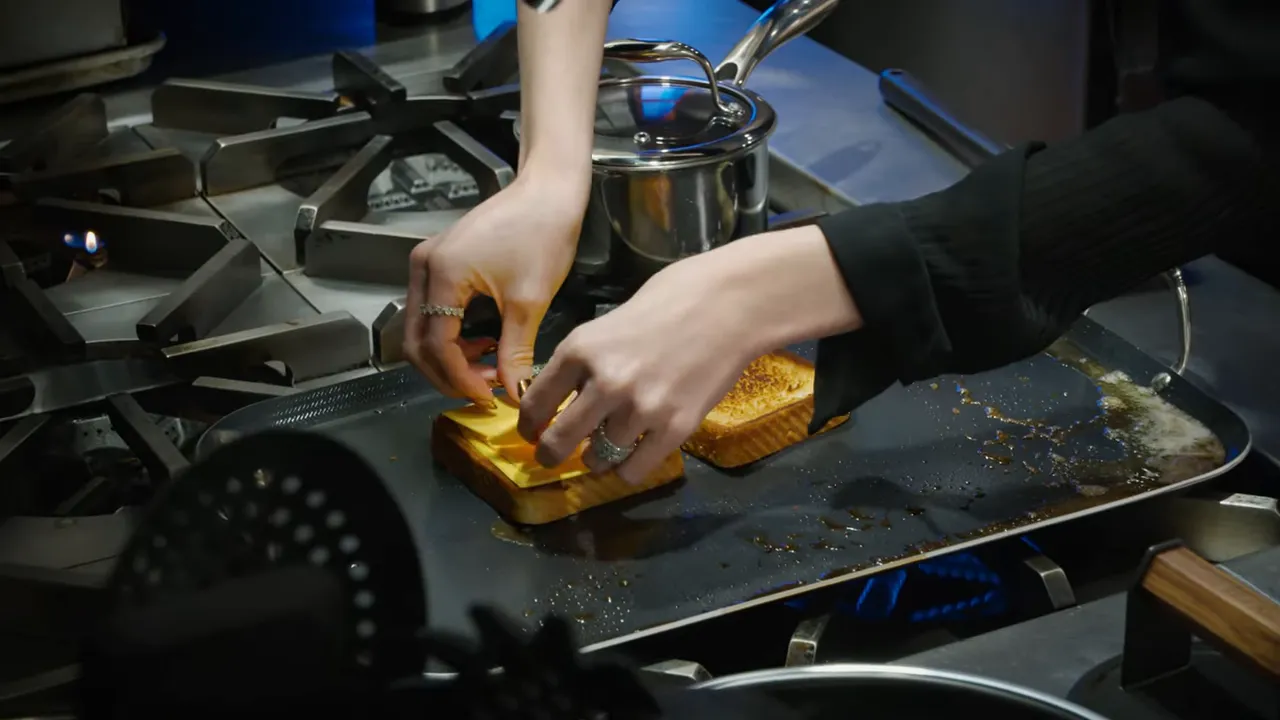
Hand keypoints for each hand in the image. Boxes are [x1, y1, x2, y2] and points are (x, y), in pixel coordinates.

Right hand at [404, 175, 587, 401]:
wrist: (547, 191)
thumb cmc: (542, 233)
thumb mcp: (530, 301)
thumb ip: (516, 351)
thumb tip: (514, 393)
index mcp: (441, 274)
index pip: (436, 344)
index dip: (459, 378)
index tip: (488, 397)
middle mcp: (424, 267)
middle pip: (416, 341)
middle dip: (446, 373)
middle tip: (483, 391)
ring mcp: (427, 262)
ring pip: (421, 328)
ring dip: (449, 357)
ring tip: (489, 369)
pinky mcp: (439, 262)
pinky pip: (432, 311)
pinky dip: (452, 335)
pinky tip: (483, 343)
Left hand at [517, 224, 864, 483]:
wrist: (729, 304)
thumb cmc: (671, 302)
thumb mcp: (609, 322)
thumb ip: (583, 360)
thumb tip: (560, 396)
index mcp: (581, 349)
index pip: (536, 403)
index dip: (530, 425)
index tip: (532, 434)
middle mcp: (605, 382)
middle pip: (560, 440)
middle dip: (551, 454)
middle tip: (552, 457)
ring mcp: (641, 408)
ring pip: (600, 456)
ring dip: (598, 457)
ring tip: (605, 448)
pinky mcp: (675, 427)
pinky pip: (635, 469)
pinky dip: (626, 470)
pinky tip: (629, 459)